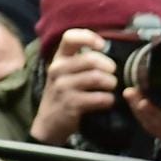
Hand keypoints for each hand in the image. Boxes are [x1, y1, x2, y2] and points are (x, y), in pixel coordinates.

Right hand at [29, 29, 117, 144]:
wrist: (48, 123)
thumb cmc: (64, 94)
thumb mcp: (66, 73)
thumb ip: (82, 60)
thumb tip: (108, 49)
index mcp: (59, 58)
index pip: (70, 37)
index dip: (89, 37)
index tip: (102, 46)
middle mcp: (58, 69)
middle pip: (91, 59)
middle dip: (109, 67)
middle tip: (112, 75)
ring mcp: (63, 87)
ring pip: (97, 78)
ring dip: (110, 83)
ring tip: (111, 88)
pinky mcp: (71, 104)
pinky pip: (99, 98)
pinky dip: (108, 100)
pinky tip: (107, 101)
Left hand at [123, 86, 160, 158]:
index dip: (159, 109)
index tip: (147, 96)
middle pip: (159, 123)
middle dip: (142, 107)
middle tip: (133, 91)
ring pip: (153, 127)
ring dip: (138, 112)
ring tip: (130, 95)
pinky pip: (152, 131)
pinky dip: (142, 118)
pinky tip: (135, 107)